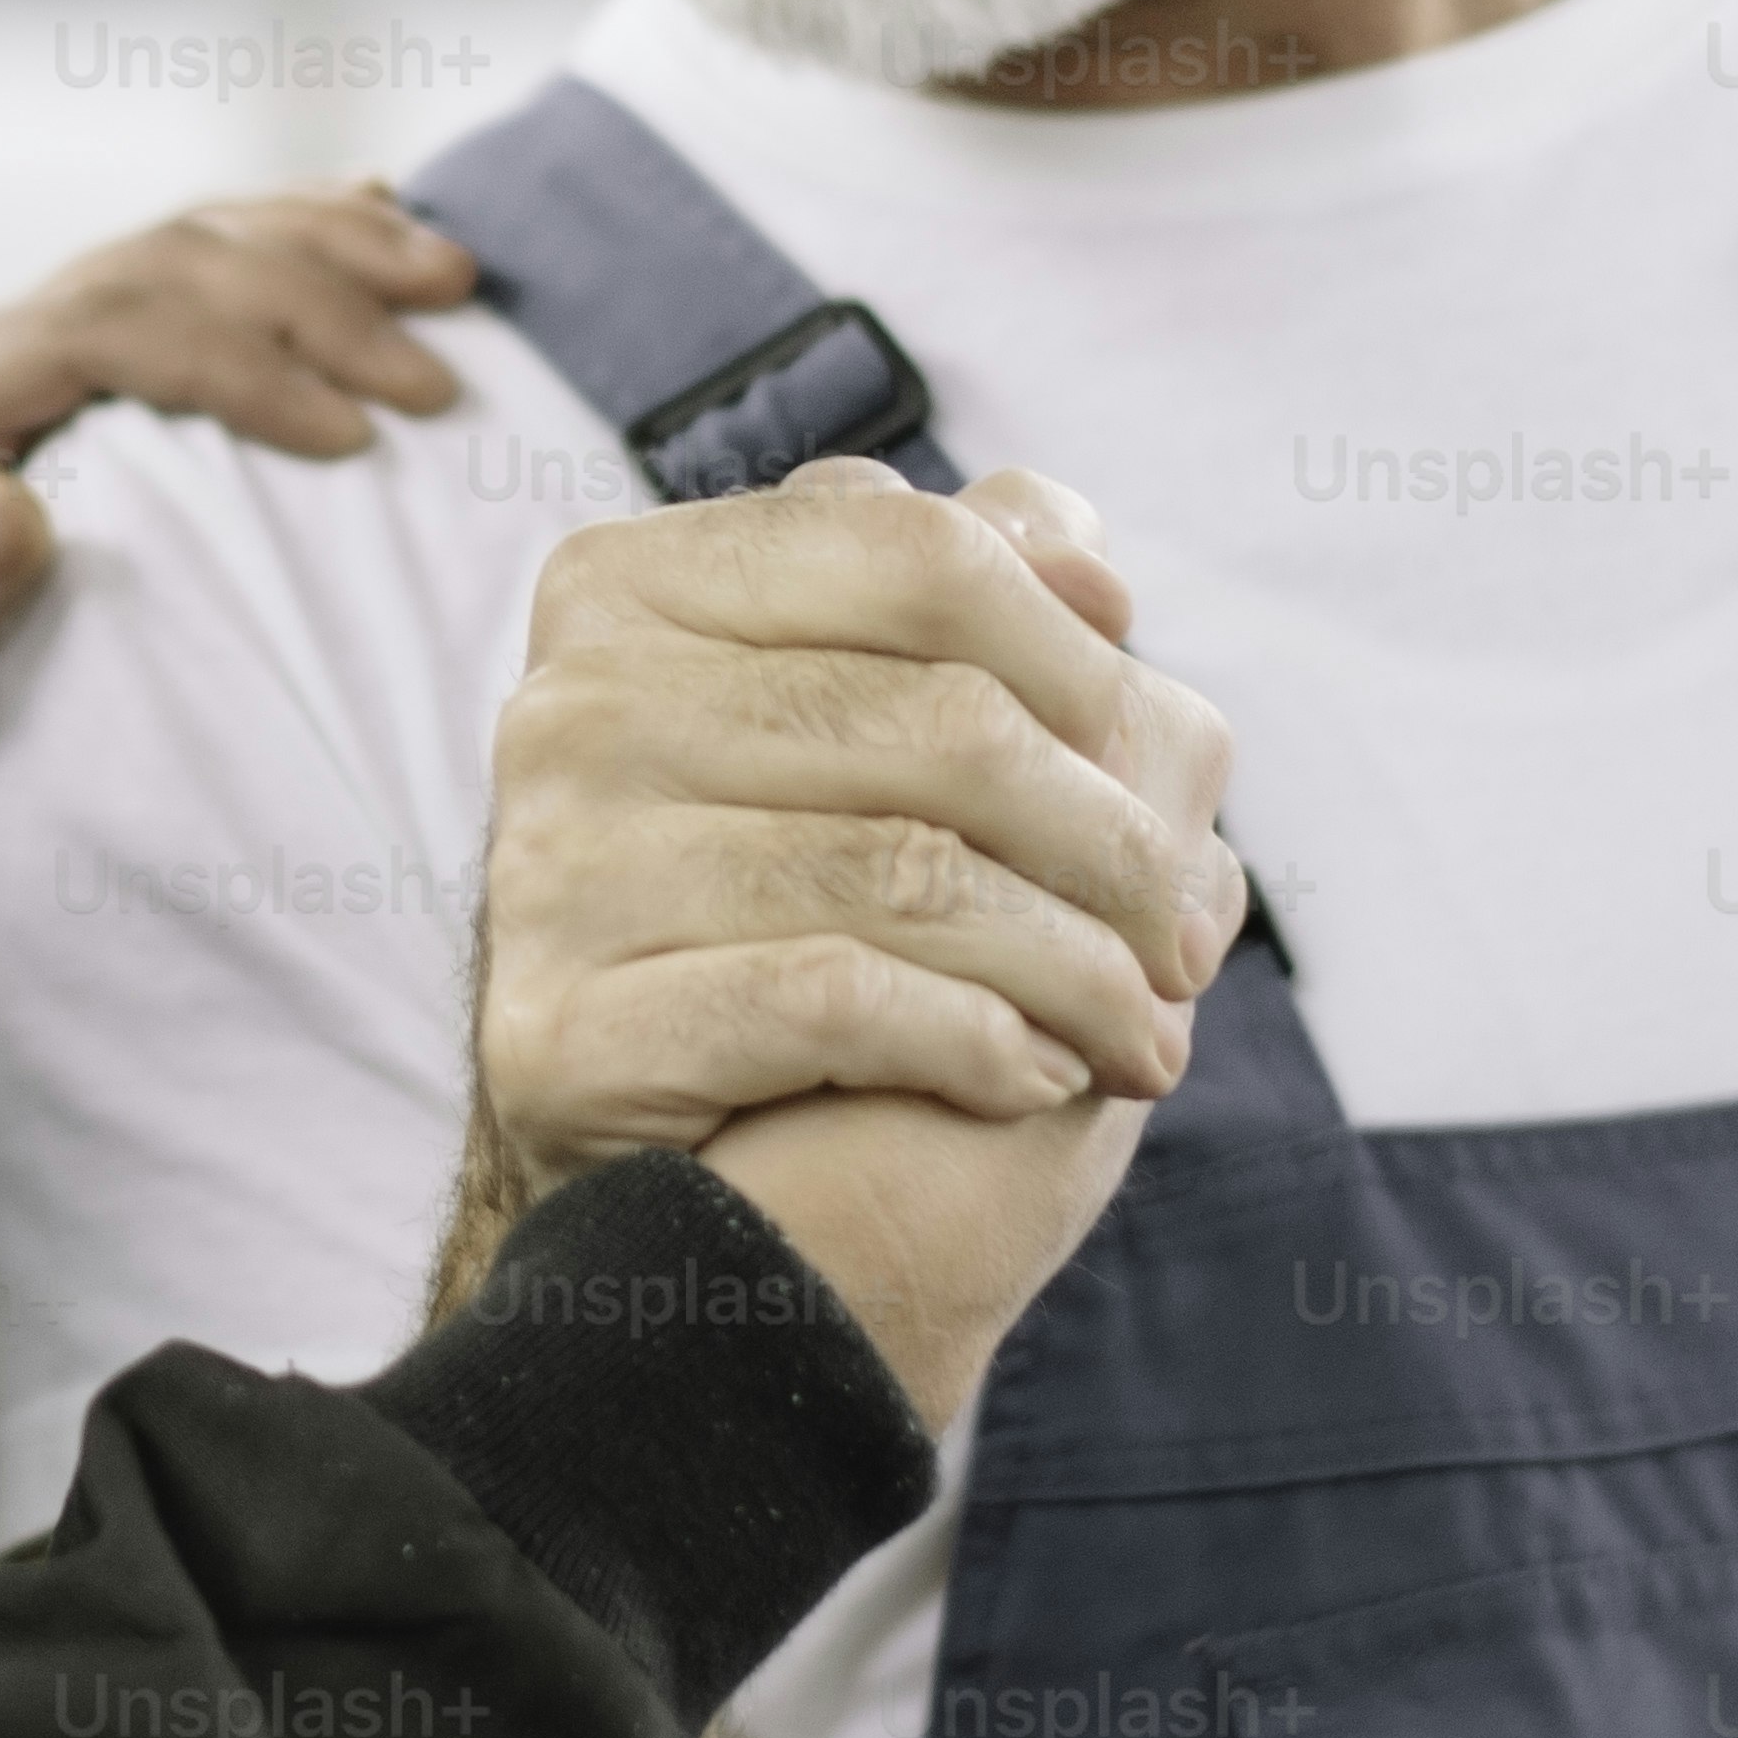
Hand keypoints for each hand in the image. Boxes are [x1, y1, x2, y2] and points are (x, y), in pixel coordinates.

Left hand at [0, 184, 482, 891]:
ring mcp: (28, 339)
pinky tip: (378, 211)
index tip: (352, 435)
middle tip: (435, 383)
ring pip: (188, 239)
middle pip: (158, 266)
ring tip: (452, 281)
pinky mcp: (77, 355)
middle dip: (310, 301)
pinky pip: (196, 259)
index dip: (232, 363)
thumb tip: (7, 514)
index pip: (95, 330)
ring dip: (326, 246)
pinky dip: (294, 231)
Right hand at [471, 464, 1238, 1430]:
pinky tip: (1038, 1078)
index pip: (922, 556)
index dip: (1085, 659)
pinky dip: (981, 1043)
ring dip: (1080, 970)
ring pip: (910, 871)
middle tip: (1190, 939)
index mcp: (634, 587)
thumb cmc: (808, 921)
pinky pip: (836, 998)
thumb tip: (1084, 557)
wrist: (676, 1182)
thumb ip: (961, 601)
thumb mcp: (882, 728)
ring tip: (1147, 1033)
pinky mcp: (556, 1029)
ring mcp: (548, 867)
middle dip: (1117, 844)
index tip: (1168, 752)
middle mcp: (568, 708)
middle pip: (944, 723)